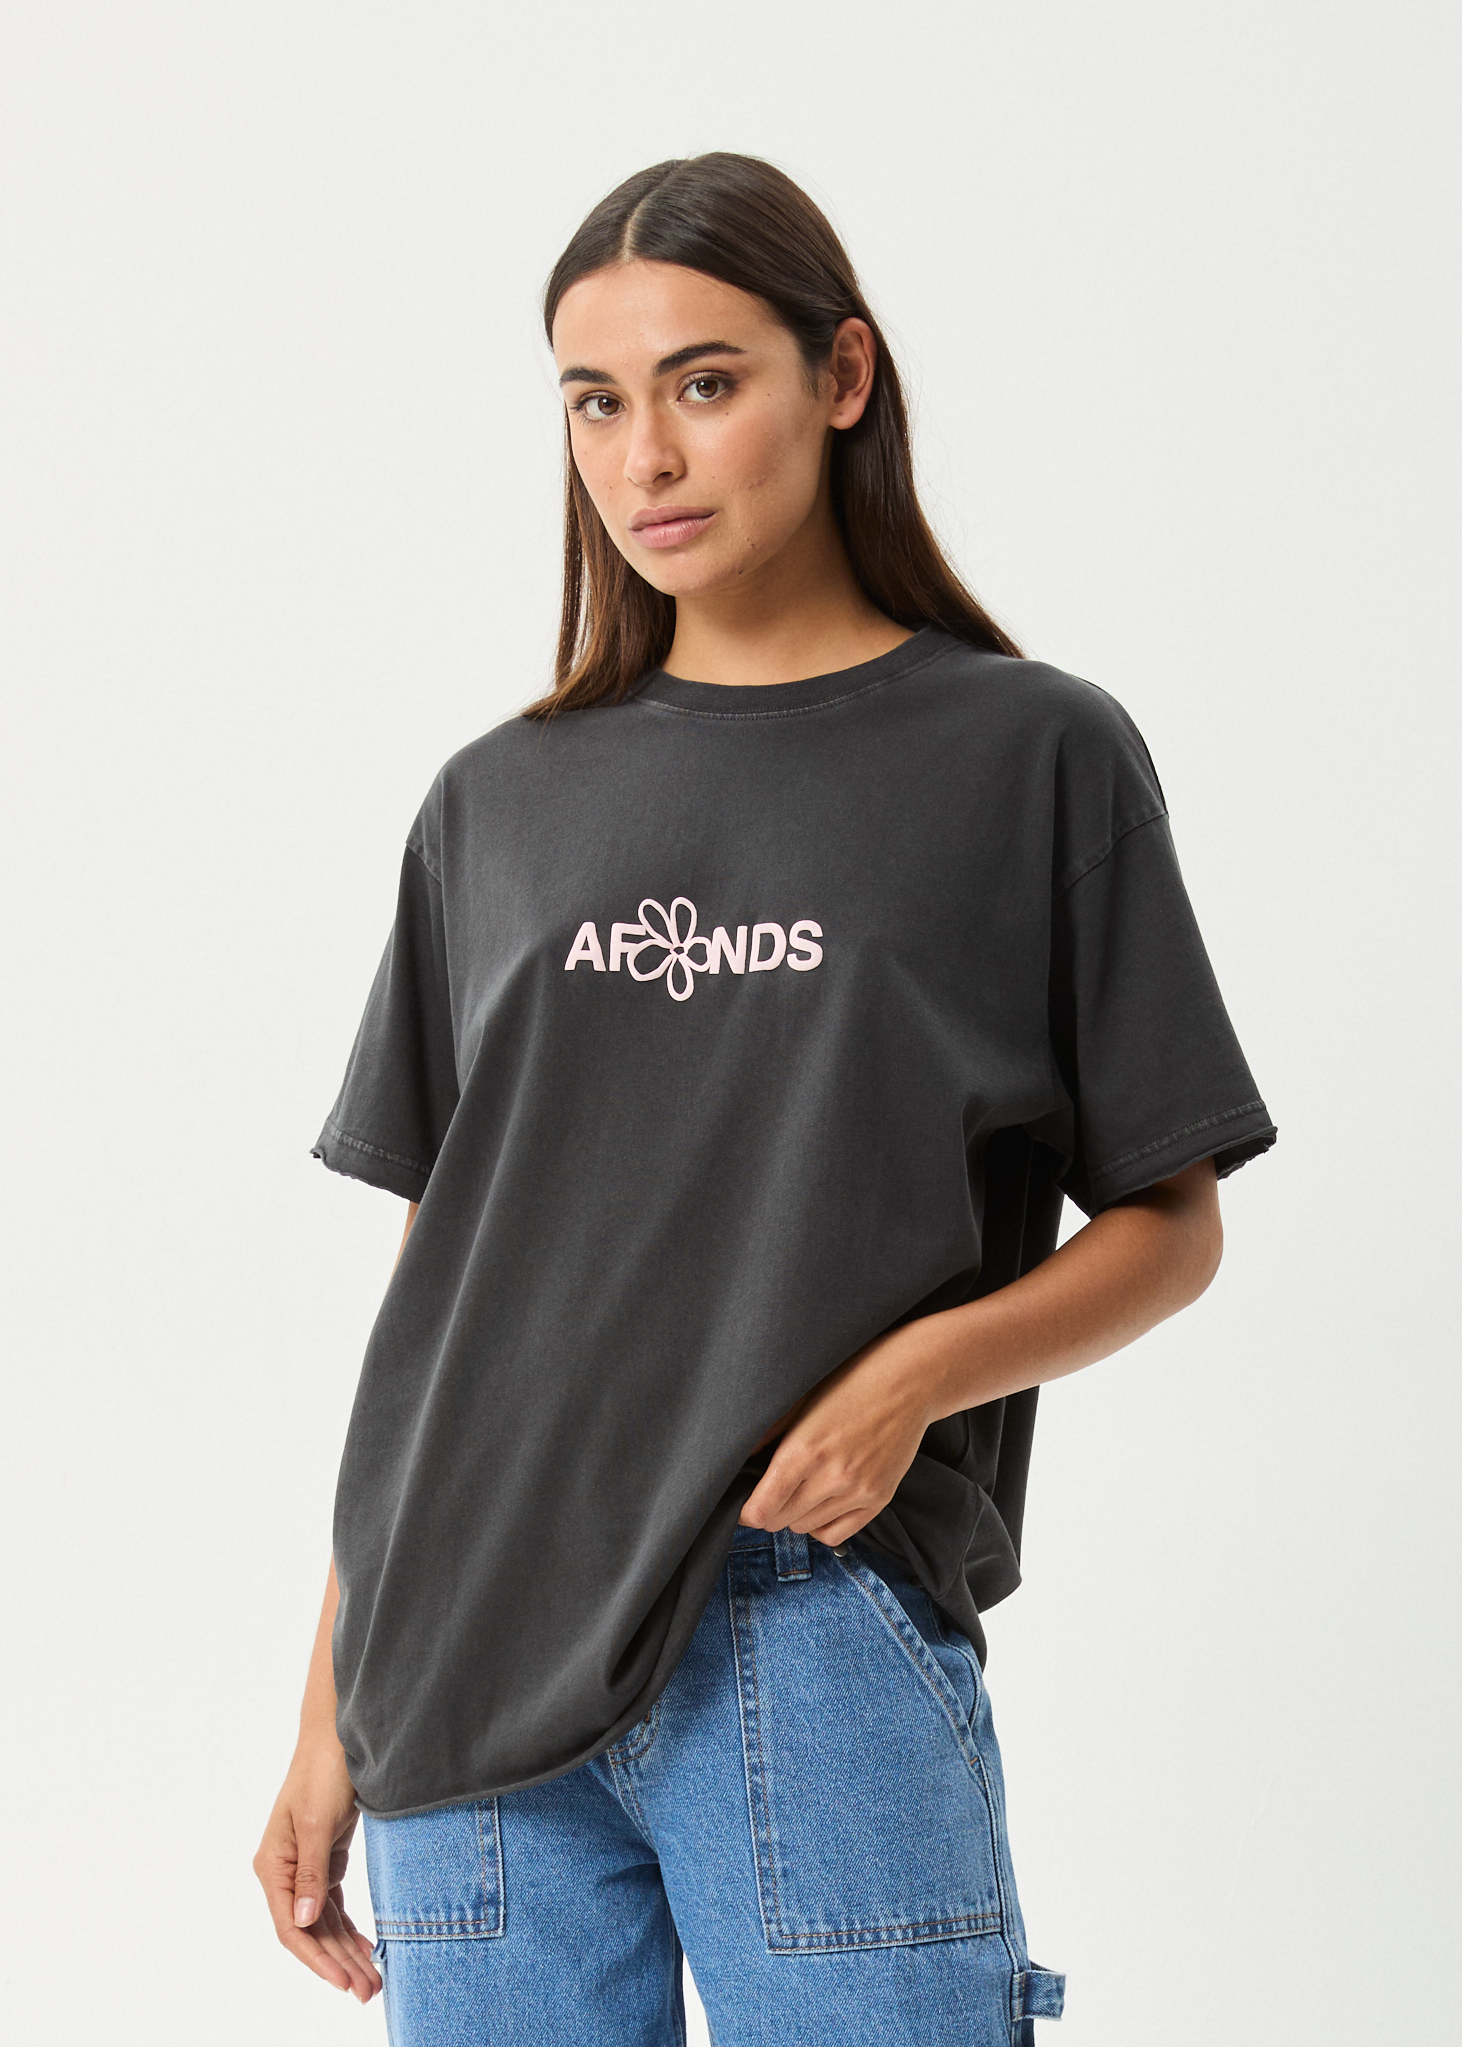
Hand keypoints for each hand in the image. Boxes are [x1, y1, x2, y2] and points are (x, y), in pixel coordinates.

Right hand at [254, 1737, 381, 2003]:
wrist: (338, 1735)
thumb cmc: (322, 1772)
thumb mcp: (316, 1822)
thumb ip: (311, 1874)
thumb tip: (304, 1922)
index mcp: (273, 1866)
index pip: (292, 1927)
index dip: (316, 1959)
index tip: (342, 1982)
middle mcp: (284, 1872)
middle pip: (310, 1931)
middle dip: (337, 1964)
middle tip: (368, 1991)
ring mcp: (305, 1868)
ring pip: (324, 1922)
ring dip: (345, 1951)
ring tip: (371, 1980)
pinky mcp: (325, 1860)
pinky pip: (334, 1905)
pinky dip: (348, 1928)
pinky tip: (364, 1948)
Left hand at [738, 1324, 936, 1546]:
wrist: (907, 1381)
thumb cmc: (850, 1383)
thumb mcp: (799, 1402)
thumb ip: (767, 1435)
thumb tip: (740, 1462)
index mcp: (804, 1450)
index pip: (761, 1509)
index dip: (746, 1511)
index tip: (745, 1504)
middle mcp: (831, 1477)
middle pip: (780, 1521)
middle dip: (769, 1510)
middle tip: (771, 1492)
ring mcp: (858, 1491)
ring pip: (807, 1528)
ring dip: (796, 1514)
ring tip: (800, 1490)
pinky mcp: (879, 1499)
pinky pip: (837, 1535)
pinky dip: (822, 1525)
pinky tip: (820, 1504)